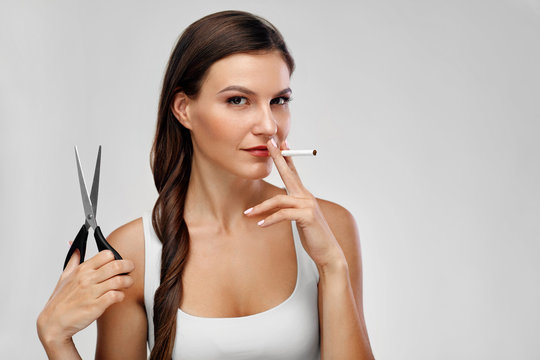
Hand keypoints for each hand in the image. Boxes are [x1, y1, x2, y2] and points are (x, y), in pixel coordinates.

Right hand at [37, 245, 134, 344]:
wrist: (53, 323)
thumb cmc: (60, 301)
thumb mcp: (64, 277)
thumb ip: (73, 260)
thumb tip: (75, 246)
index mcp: (81, 270)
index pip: (106, 255)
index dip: (115, 257)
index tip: (119, 262)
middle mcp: (87, 279)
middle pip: (116, 265)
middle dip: (128, 266)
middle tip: (130, 270)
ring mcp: (91, 293)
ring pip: (119, 280)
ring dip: (128, 281)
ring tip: (128, 283)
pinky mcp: (96, 306)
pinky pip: (115, 296)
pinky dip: (121, 295)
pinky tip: (119, 296)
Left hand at [244, 138, 346, 268]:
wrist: (327, 251)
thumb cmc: (313, 235)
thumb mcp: (300, 218)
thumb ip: (292, 209)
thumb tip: (281, 204)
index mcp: (304, 195)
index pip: (294, 172)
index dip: (287, 157)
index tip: (281, 143)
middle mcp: (306, 196)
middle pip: (289, 173)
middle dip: (278, 158)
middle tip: (269, 144)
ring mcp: (308, 205)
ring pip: (279, 200)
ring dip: (261, 207)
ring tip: (248, 213)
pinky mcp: (307, 216)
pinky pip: (283, 214)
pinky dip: (270, 219)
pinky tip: (261, 224)